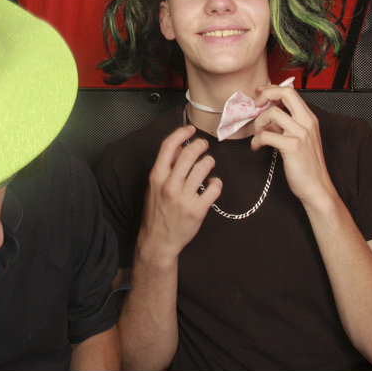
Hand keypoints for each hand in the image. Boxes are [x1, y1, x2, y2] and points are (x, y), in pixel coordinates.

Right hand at [137, 124, 220, 263]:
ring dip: (209, 162)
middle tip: (204, 145)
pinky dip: (217, 183)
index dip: (181, 133)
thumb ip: (166, 167)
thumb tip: (180, 147)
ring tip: (209, 164)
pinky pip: (214, 188)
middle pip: (189, 153)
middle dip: (200, 145)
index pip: (168, 146)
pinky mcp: (197, 210)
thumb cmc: (157, 213)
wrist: (158, 241)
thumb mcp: (154, 187)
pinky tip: (213, 185)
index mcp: (156, 177)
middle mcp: (169, 185)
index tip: (190, 129)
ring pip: (204, 168)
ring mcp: (184, 198)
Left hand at [250, 85, 333, 209]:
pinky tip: (257, 147)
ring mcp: (300, 133)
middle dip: (265, 95)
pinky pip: (266, 135)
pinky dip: (256, 140)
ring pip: (272, 113)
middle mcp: (307, 122)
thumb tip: (266, 119)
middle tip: (256, 106)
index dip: (272, 90)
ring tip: (258, 135)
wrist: (317, 188)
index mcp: (309, 119)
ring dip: (259, 123)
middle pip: (285, 93)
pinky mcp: (292, 146)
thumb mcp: (300, 141)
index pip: (291, 92)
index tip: (260, 95)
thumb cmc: (307, 167)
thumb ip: (285, 127)